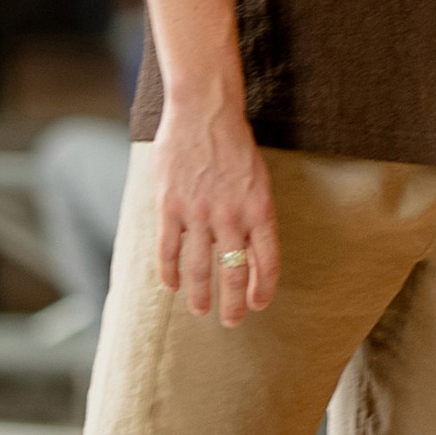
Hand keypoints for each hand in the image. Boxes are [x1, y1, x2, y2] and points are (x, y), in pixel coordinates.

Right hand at [151, 92, 277, 325]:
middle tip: (231, 322)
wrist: (204, 111)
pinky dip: (169, 272)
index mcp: (260, 209)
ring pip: (199, 268)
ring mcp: (199, 213)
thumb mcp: (259, 179)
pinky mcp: (170, 206)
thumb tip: (253, 252)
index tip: (258, 304)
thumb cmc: (235, 144)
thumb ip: (255, 215)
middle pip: (233, 273)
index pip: (267, 262)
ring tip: (202, 311)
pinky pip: (169, 249)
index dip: (263, 289)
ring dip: (201, 295)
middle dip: (233, 304)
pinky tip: (172, 286)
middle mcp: (232, 216)